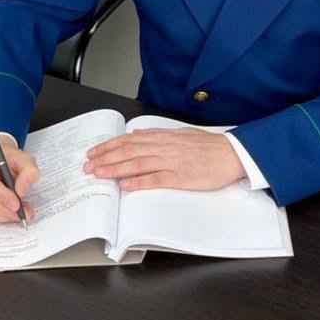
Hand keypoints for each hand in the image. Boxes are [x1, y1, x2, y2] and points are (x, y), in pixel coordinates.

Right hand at [0, 136, 38, 223]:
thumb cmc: (8, 157)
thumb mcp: (24, 159)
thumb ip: (28, 172)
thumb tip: (21, 190)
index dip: (1, 196)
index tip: (17, 203)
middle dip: (4, 210)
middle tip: (22, 213)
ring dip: (1, 215)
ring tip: (18, 212)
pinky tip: (7, 212)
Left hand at [83, 129, 245, 191]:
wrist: (232, 153)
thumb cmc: (208, 146)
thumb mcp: (180, 134)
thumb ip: (158, 135)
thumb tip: (138, 133)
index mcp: (163, 137)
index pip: (129, 140)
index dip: (109, 146)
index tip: (94, 151)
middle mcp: (163, 147)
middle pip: (128, 151)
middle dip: (105, 158)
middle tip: (88, 165)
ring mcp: (171, 162)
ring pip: (137, 164)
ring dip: (115, 169)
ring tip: (99, 174)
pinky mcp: (180, 177)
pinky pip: (155, 179)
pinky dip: (139, 182)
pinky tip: (125, 185)